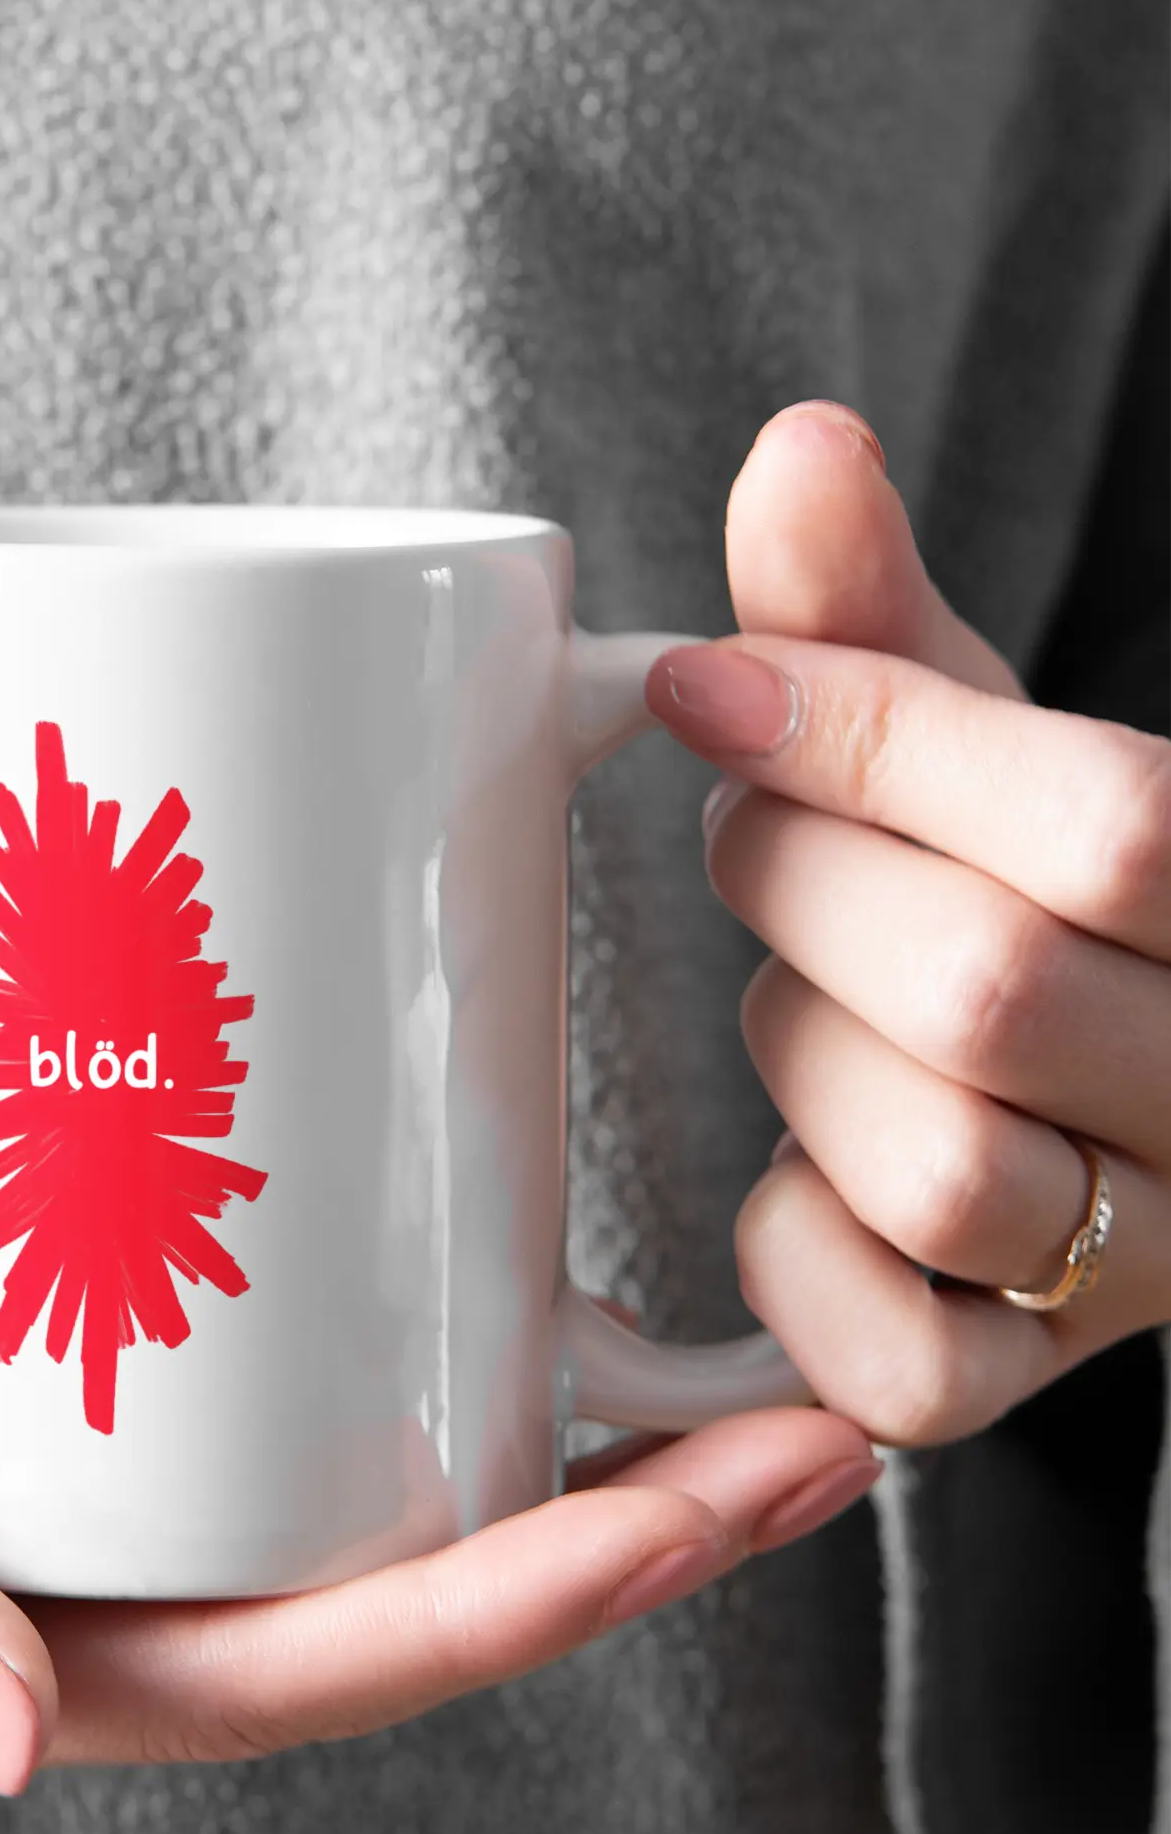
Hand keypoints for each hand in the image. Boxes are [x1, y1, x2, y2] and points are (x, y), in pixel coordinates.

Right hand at [0, 1171, 873, 1804]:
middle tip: (789, 1415)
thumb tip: (13, 1730)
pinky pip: (200, 1433)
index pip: (286, 1679)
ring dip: (501, 1456)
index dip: (510, 1600)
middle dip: (584, 1537)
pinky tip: (438, 1286)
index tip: (698, 1502)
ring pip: (299, 1523)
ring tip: (688, 1361)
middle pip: (350, 1609)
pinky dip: (345, 1379)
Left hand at [647, 400, 1170, 1442]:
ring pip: (937, 1172)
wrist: (1128, 1105)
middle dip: (800, 884)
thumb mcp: (988, 743)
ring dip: (800, 1057)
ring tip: (806, 994)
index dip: (876, 740)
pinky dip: (794, 1257)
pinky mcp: (1029, 1384)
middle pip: (988, 992)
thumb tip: (800, 449)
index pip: (1111, 827)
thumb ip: (886, 619)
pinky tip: (798, 1175)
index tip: (706, 687)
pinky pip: (898, 1360)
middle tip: (750, 831)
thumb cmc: (1035, 897)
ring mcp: (1146, 1263)